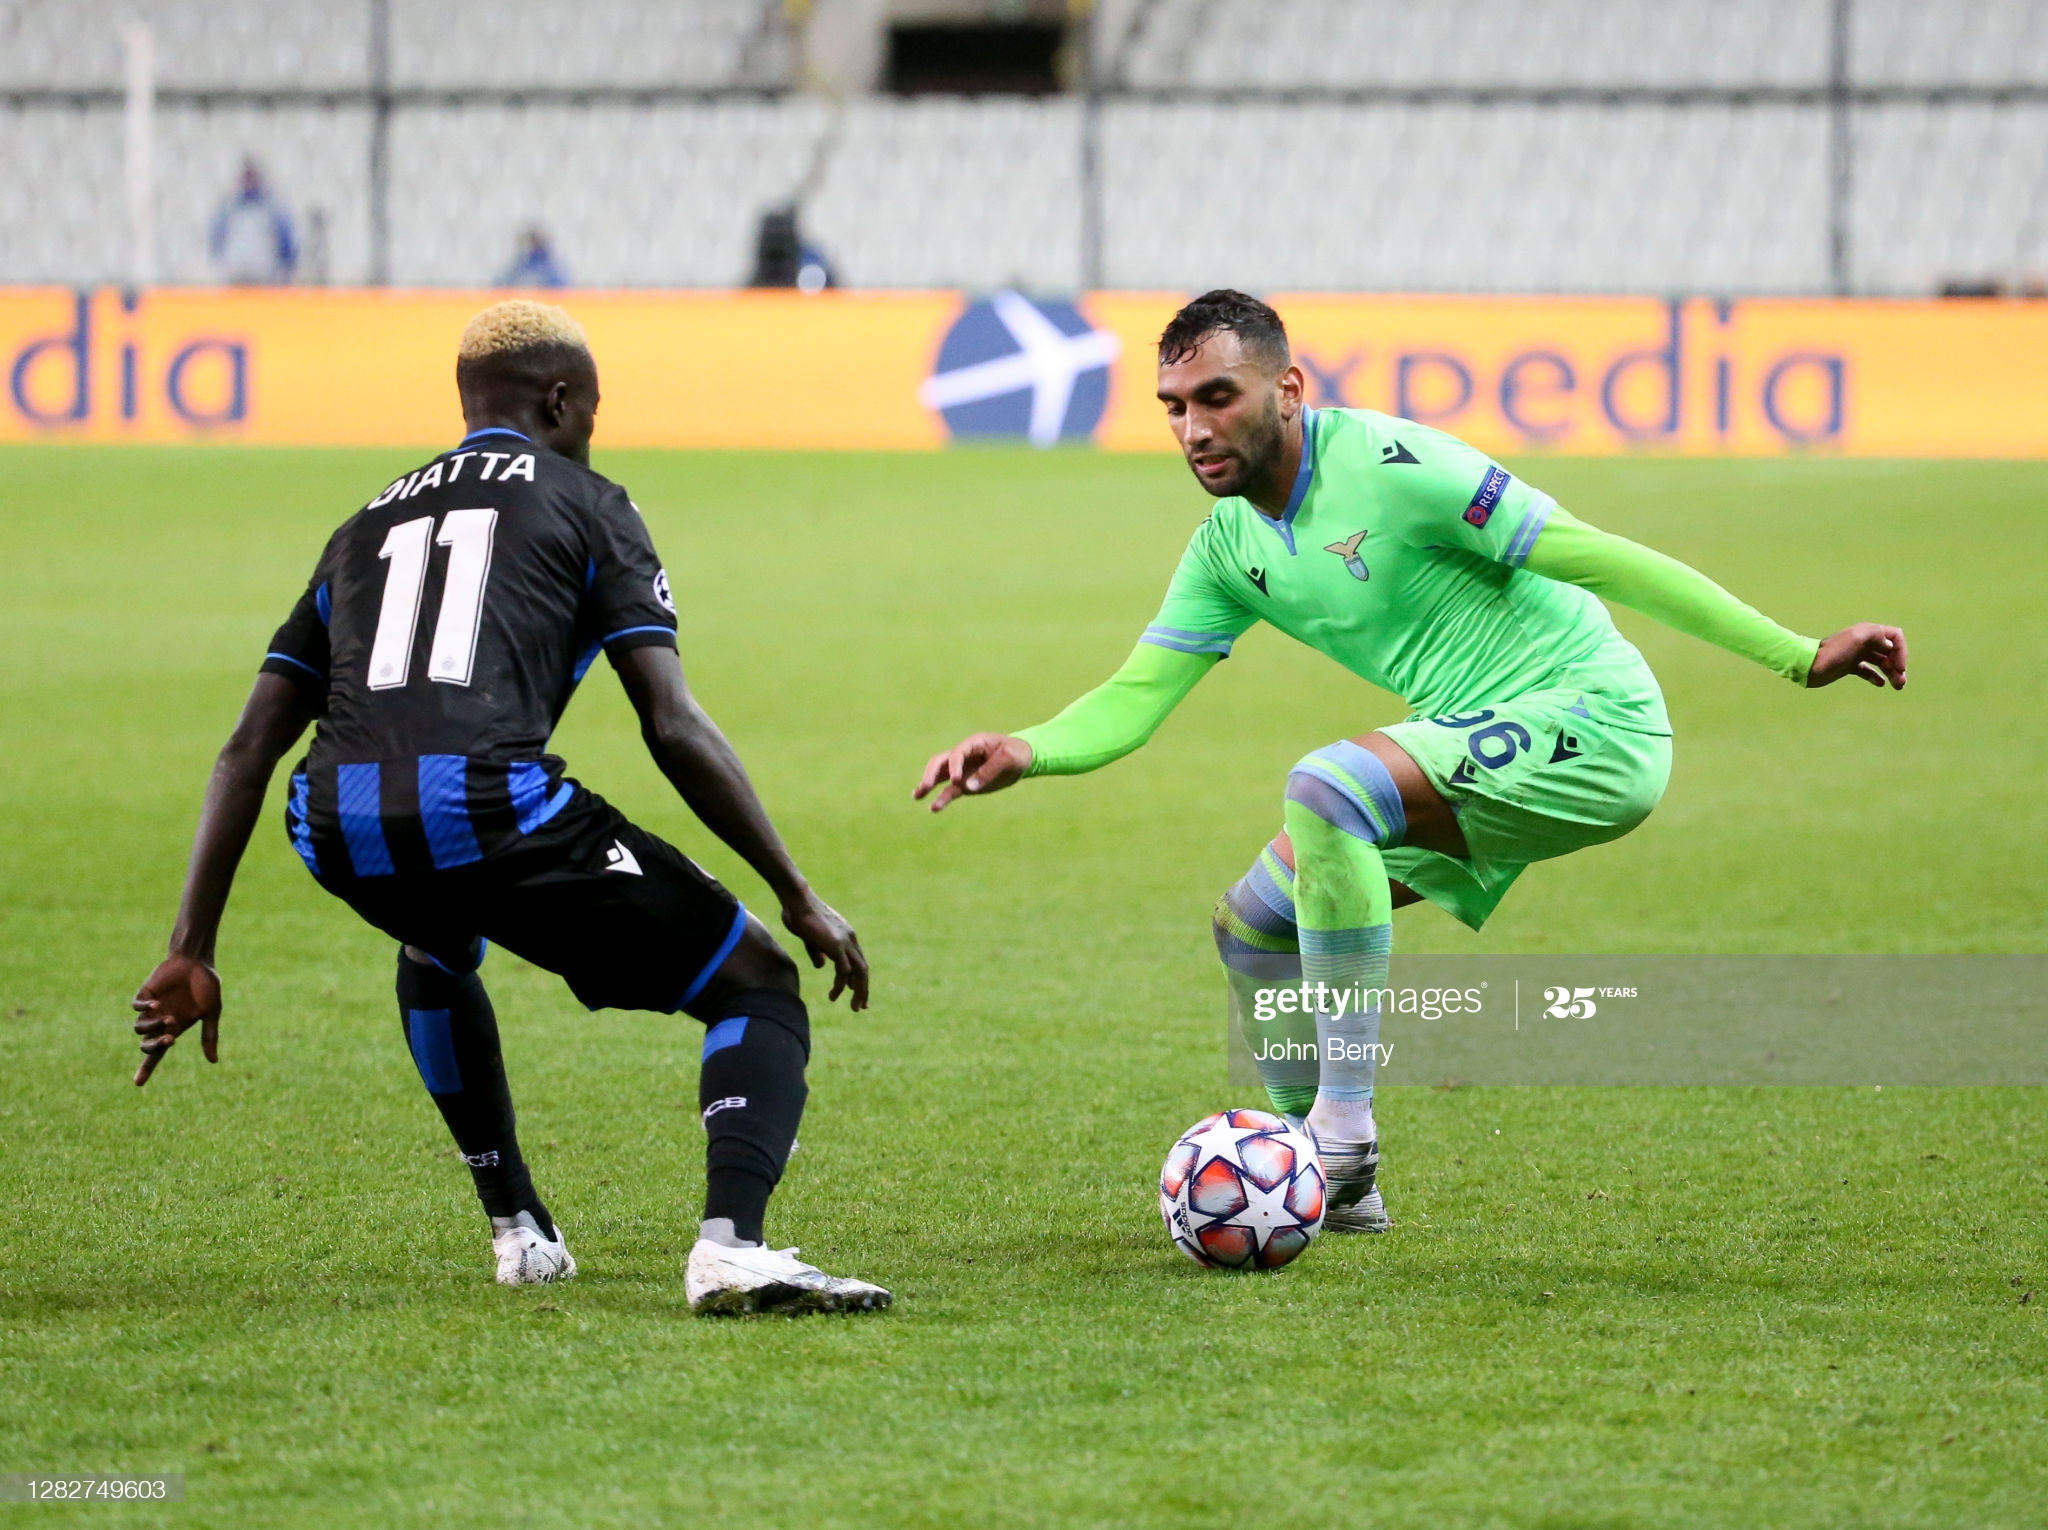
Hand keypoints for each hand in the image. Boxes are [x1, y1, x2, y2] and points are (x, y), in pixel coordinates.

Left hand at [131, 954, 222, 1085]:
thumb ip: (209, 1035)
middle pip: (146, 1045)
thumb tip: (213, 1061)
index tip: (137, 1084)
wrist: (198, 960)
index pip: (157, 1054)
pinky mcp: (145, 994)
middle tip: (168, 1041)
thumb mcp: (211, 1012)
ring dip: (152, 1028)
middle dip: (153, 1047)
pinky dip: (144, 1009)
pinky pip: (137, 1007)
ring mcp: (151, 1009)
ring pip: (139, 1028)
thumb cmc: (207, 985)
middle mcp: (160, 1022)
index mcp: (174, 1029)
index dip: (146, 1068)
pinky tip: (156, 1005)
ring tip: (168, 1019)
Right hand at [781, 891, 869, 1010]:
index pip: (858, 961)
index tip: (855, 993)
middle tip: (861, 1007)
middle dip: (863, 989)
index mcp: (846, 935)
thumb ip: (818, 951)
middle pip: (863, 969)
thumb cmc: (798, 913)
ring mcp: (845, 942)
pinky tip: (834, 996)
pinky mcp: (837, 946)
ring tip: (854, 1008)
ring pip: (860, 972)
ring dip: (859, 991)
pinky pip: (844, 972)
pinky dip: (841, 986)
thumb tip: (821, 966)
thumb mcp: (810, 937)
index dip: (858, 978)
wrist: (797, 899)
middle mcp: (850, 939)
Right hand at [913, 732, 1033, 811]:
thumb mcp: (1009, 757)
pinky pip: (950, 791)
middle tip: (925, 786)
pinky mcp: (966, 784)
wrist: (1024, 759)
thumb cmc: (1017, 753)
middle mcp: (963, 757)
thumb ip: (990, 770)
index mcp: (973, 744)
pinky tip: (933, 808)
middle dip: (931, 774)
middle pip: (940, 762)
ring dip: (928, 784)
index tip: (957, 781)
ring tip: (917, 795)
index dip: (954, 766)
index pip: (956, 754)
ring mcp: (963, 771)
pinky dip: (941, 798)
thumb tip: (969, 787)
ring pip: (940, 776)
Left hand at [1808, 623, 1907, 689]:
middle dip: (1898, 665)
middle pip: (1890, 651)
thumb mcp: (1856, 639)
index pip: (1895, 636)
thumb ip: (1876, 636)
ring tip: (1897, 686)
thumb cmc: (1833, 653)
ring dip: (1891, 672)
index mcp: (1867, 632)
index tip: (1900, 667)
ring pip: (1881, 662)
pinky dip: (1875, 676)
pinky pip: (1867, 670)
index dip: (1901, 651)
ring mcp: (1856, 654)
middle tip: (1901, 682)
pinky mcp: (1849, 666)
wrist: (1809, 666)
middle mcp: (1864, 641)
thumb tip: (1889, 645)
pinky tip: (1880, 683)